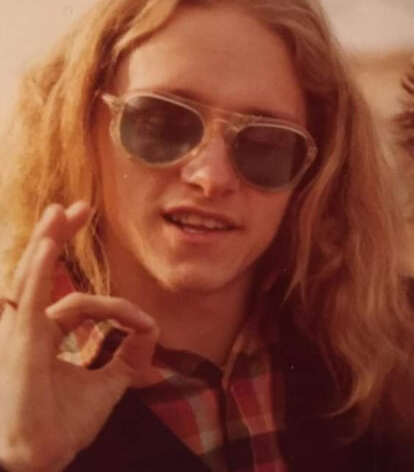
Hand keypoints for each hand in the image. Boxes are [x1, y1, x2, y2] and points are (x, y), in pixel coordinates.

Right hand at [0, 203, 157, 470]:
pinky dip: (42, 267)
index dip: (111, 302)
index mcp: (41, 337)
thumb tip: (154, 339)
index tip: (144, 322)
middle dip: (58, 237)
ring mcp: (18, 333)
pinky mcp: (21, 340)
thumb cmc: (62, 426)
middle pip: (39, 272)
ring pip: (32, 276)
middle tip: (78, 207)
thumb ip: (128, 358)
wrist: (42, 458)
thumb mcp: (107, 385)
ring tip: (62, 211)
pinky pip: (31, 296)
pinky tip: (53, 240)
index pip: (69, 300)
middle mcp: (24, 329)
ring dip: (48, 240)